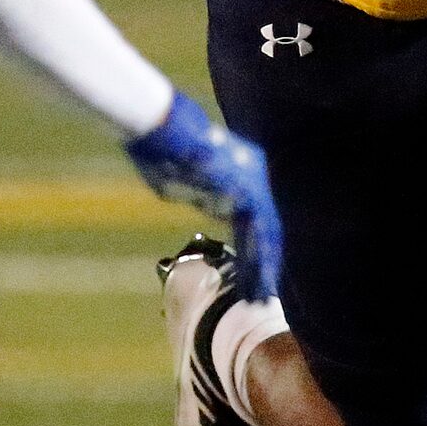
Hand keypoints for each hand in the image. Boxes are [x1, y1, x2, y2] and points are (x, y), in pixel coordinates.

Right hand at [125, 92, 283, 300]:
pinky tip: (259, 279)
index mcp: (240, 171)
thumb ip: (195, 193)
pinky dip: (260, 256)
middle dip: (262, 264)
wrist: (161, 129)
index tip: (249, 275)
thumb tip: (196, 202)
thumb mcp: (179, 178)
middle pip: (263, 228)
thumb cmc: (160, 148)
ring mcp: (254, 180)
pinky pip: (260, 231)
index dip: (252, 248)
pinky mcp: (248, 189)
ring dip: (263, 266)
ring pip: (266, 232)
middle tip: (262, 295)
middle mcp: (254, 174)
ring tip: (261, 296)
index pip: (251, 219)